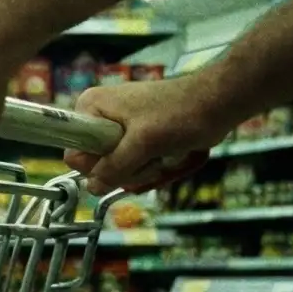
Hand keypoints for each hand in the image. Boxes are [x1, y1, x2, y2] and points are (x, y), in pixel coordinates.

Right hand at [65, 75, 229, 193]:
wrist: (218, 103)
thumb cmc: (181, 114)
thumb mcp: (144, 143)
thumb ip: (115, 167)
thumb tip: (92, 188)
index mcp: (91, 107)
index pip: (74, 152)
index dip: (95, 165)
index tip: (124, 160)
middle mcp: (98, 116)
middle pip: (93, 163)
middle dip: (121, 169)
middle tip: (147, 160)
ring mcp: (116, 127)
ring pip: (112, 167)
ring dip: (136, 171)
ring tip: (159, 159)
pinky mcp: (134, 136)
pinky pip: (127, 164)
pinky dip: (144, 168)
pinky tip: (162, 160)